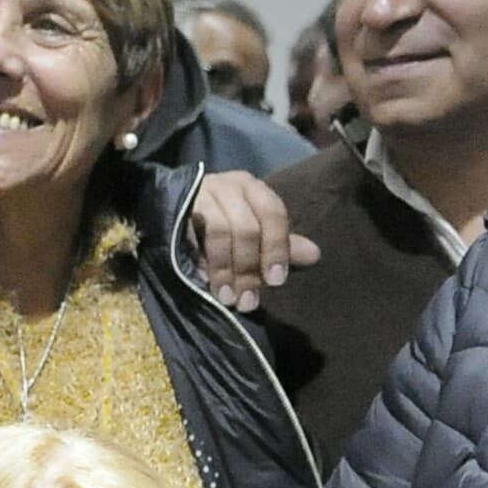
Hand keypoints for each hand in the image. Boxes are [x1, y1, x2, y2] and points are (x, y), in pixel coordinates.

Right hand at [187, 171, 318, 312]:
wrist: (172, 210)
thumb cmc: (222, 223)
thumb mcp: (255, 234)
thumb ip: (280, 246)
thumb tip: (315, 256)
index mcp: (253, 189)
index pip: (273, 213)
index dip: (277, 247)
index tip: (276, 281)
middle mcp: (228, 186)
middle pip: (247, 226)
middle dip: (249, 268)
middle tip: (247, 301)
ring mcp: (200, 194)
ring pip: (220, 231)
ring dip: (225, 269)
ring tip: (226, 297)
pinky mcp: (176, 207)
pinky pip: (190, 235)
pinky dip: (201, 261)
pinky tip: (205, 281)